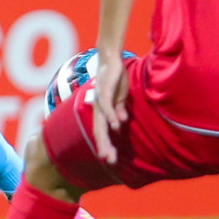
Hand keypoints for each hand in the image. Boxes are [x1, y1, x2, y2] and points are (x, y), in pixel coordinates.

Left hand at [90, 50, 129, 164]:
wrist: (110, 58)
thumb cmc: (115, 78)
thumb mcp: (121, 96)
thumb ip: (119, 109)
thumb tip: (120, 124)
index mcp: (102, 110)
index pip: (102, 131)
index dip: (105, 145)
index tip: (111, 160)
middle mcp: (98, 107)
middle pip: (98, 131)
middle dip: (103, 147)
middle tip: (108, 161)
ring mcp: (100, 99)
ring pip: (100, 122)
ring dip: (104, 138)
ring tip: (107, 151)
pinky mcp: (105, 89)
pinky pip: (106, 106)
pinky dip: (111, 116)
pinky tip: (116, 126)